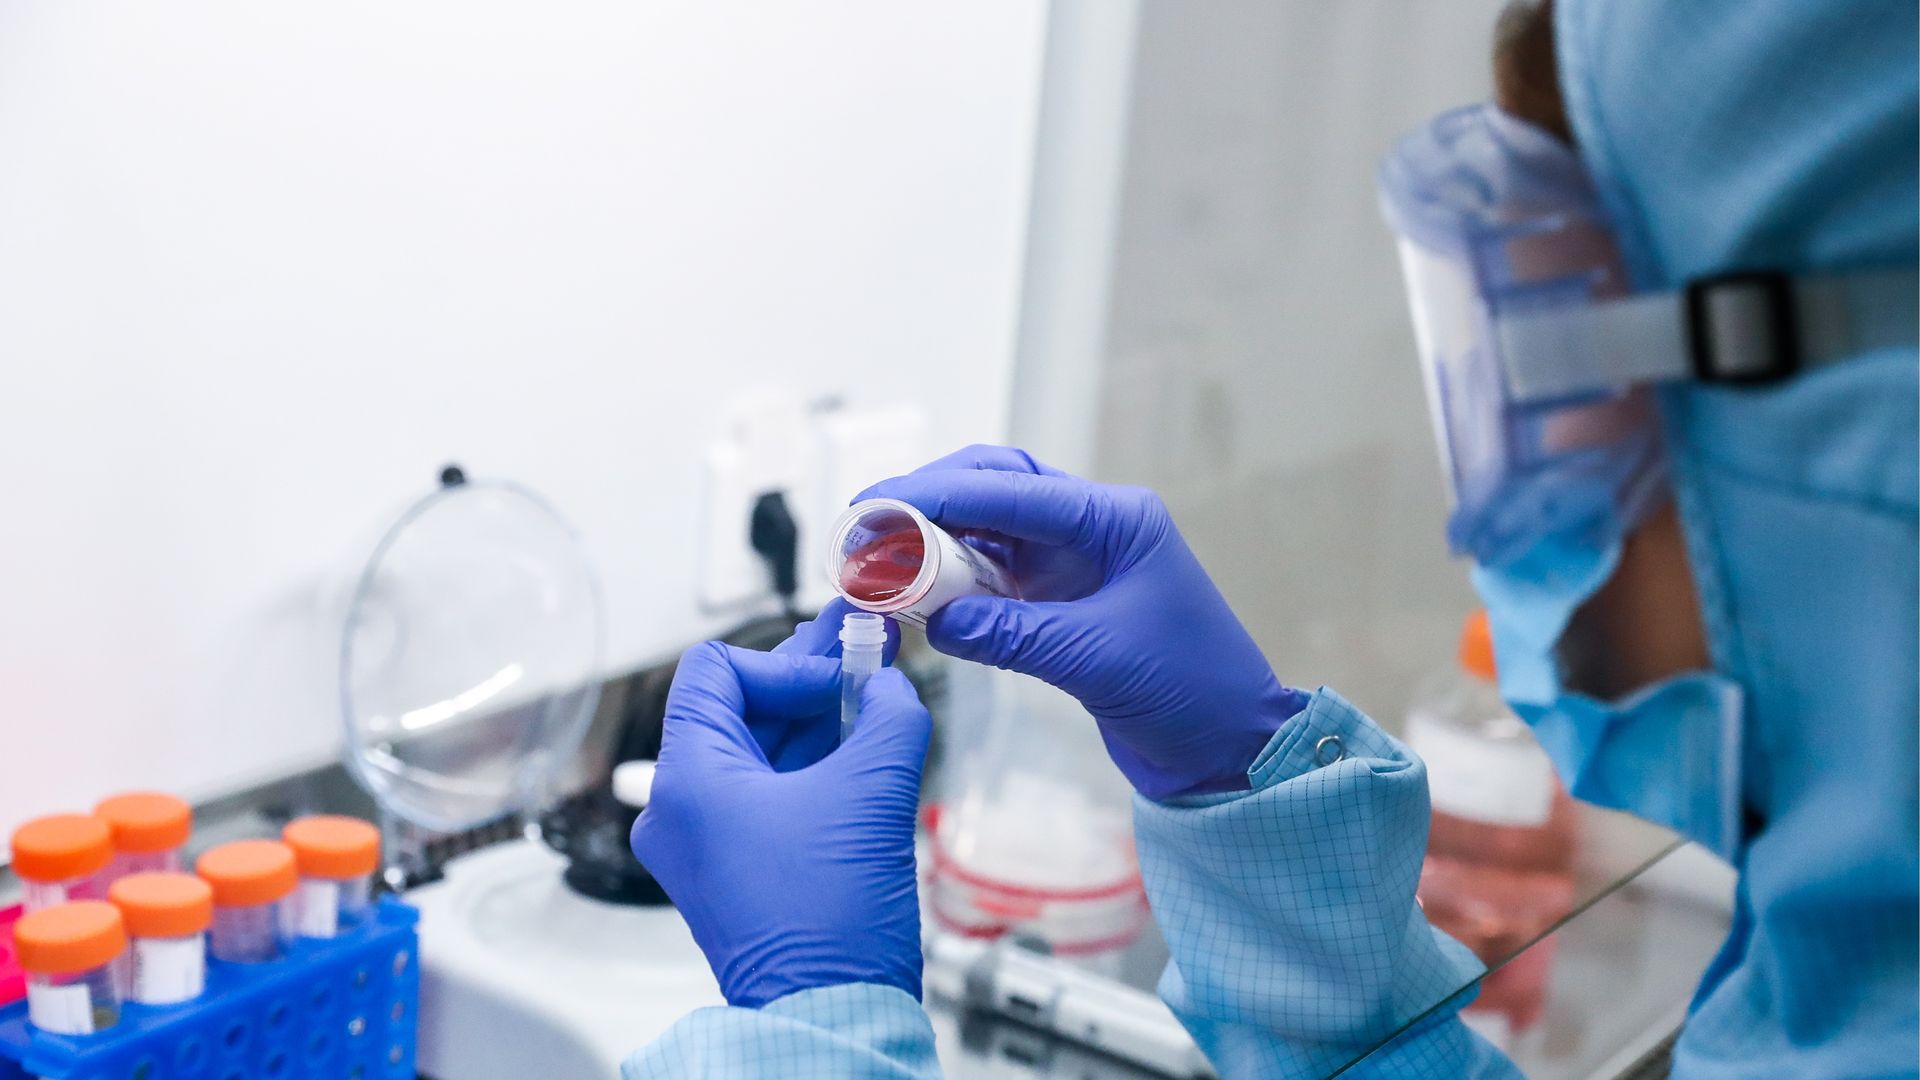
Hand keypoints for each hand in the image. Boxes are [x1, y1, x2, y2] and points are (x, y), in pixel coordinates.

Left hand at [630, 634, 929, 1007]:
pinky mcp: (738, 871)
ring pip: (760, 752)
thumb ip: (889, 715)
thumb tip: (892, 686)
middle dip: (809, 679)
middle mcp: (681, 809)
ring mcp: (707, 843)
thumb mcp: (872, 793)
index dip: (786, 661)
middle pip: (740, 708)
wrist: (831, 1018)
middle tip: (864, 645)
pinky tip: (864, 745)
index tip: (844, 674)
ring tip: (874, 688)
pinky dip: (815, 766)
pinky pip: (771, 796)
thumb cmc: (827, 926)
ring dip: (818, 720)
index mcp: (688, 780)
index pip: (716, 670)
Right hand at [860, 445, 1302, 799]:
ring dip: (934, 539)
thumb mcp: (1094, 659)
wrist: (1229, 748)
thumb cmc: (1191, 692)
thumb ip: (1010, 634)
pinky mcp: (1062, 602)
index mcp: (1114, 519)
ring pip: (988, 528)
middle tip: (863, 525)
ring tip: (878, 557)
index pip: (1009, 488)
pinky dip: (953, 582)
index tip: (875, 507)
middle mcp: (1093, 527)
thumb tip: (933, 619)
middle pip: (993, 487)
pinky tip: (917, 595)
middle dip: (926, 501)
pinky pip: (994, 576)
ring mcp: (1075, 562)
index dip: (934, 493)